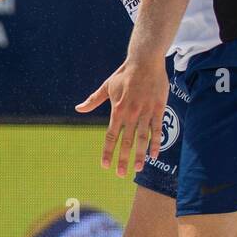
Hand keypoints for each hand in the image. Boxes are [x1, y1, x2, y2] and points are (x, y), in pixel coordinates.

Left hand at [75, 54, 169, 176]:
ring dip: (139, 155)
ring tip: (137, 169)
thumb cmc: (124, 74)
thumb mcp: (107, 86)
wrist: (145, 61)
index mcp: (117, 110)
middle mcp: (131, 114)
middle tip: (121, 174)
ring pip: (142, 138)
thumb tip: (78, 108)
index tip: (105, 165)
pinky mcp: (158, 109)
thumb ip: (93, 100)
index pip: (110, 136)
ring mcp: (145, 112)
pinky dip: (156, 143)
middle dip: (123, 159)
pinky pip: (157, 129)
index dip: (108, 152)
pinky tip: (154, 155)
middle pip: (126, 141)